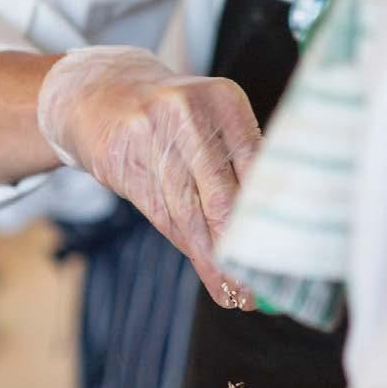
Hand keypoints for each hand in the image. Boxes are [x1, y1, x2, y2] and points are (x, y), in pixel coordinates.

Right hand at [37, 47, 259, 308]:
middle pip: (220, 198)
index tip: (283, 259)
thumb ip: (240, 163)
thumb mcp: (212, 121)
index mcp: (224, 101)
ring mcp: (149, 136)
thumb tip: (274, 230)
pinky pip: (160, 214)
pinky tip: (203, 268)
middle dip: (238, 251)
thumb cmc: (175, 119)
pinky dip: (185, 245)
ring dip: (210, 260)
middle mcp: (188, 114)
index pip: (256, 169)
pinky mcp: (121, 159)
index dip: (267, 219)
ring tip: (231, 292)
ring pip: (187, 214)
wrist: (103, 94)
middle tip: (255, 292)